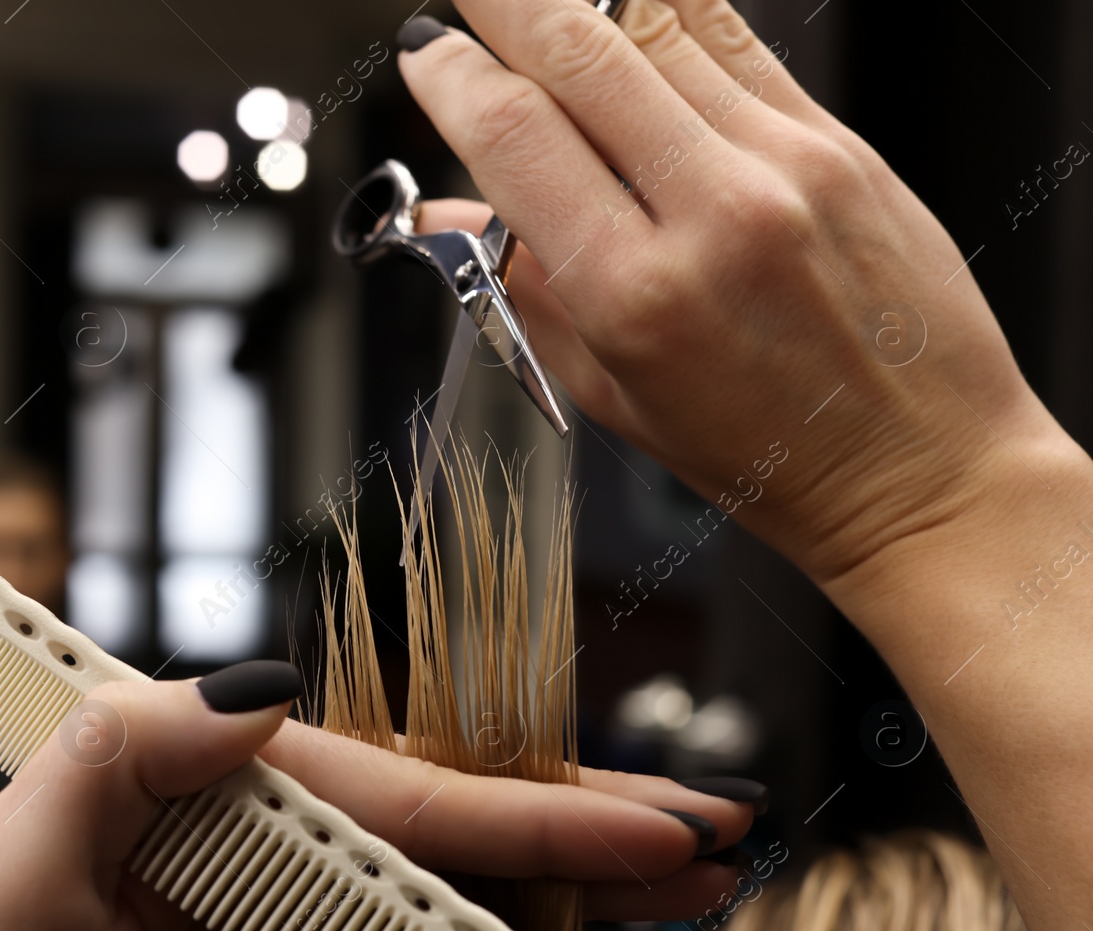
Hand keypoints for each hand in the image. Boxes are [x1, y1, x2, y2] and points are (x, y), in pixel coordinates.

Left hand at [0, 678, 756, 930]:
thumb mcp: (10, 872)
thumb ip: (116, 754)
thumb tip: (256, 683)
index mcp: (205, 784)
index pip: (394, 792)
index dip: (525, 812)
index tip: (636, 826)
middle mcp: (254, 830)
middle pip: (445, 820)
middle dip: (579, 827)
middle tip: (700, 841)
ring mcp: (279, 906)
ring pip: (447, 883)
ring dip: (562, 887)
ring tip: (671, 889)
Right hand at [398, 0, 1074, 585]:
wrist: (920, 467)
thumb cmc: (765, 452)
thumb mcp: (614, 393)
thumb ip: (528, 288)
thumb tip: (454, 215)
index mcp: (636, 295)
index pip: (516, 138)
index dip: (453, 79)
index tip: (428, 58)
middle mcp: (714, 214)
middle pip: (580, 52)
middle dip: (503, 3)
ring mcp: (788, 166)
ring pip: (657, 28)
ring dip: (583, 7)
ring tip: (546, 19)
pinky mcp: (840, 140)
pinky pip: (734, 42)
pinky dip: (670, 18)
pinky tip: (632, 22)